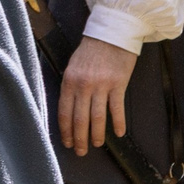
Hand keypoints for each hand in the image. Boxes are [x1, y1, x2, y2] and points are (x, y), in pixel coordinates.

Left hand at [57, 35, 136, 155]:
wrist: (112, 31)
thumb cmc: (92, 49)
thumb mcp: (73, 66)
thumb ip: (71, 86)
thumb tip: (70, 109)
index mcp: (69, 81)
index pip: (64, 112)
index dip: (65, 131)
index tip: (67, 142)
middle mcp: (83, 85)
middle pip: (80, 119)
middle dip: (79, 139)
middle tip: (81, 151)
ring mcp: (101, 85)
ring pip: (97, 118)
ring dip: (97, 135)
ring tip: (96, 145)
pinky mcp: (118, 84)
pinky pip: (117, 109)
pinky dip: (118, 123)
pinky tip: (119, 133)